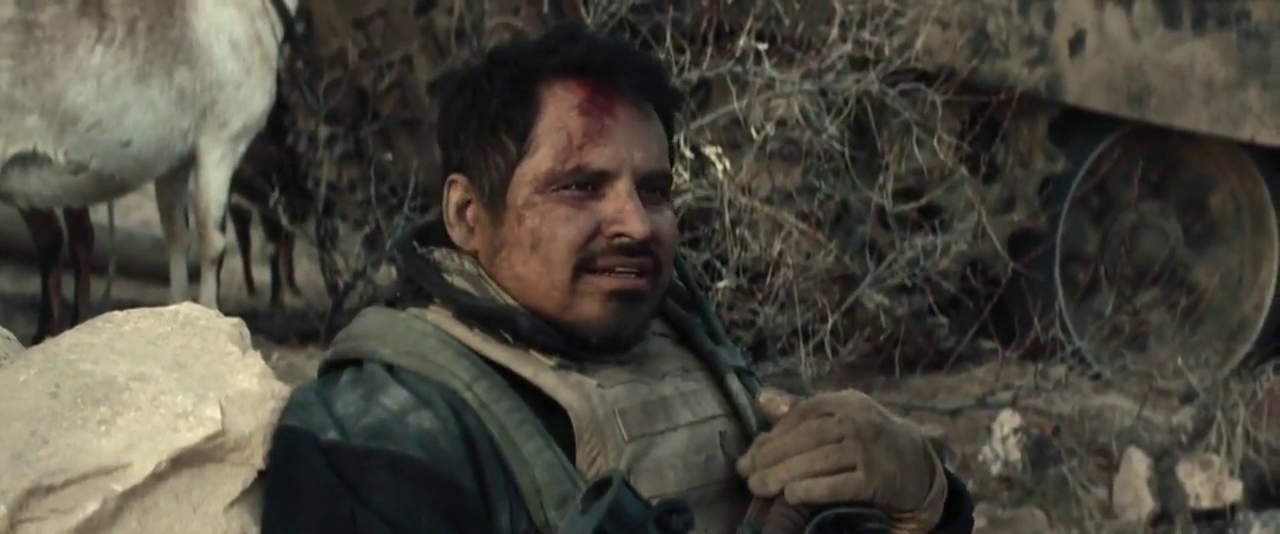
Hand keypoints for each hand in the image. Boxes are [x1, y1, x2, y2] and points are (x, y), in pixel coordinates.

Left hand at [736, 388, 947, 533]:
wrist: (916, 464)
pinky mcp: (877, 479)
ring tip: (759, 487)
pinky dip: (814, 489)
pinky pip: (840, 484)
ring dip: (785, 474)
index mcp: (845, 402)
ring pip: (820, 461)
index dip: (775, 433)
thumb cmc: (866, 438)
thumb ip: (799, 409)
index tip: (751, 453)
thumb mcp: (839, 416)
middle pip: (808, 437)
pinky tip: (792, 495)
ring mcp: (869, 450)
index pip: (803, 412)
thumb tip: (759, 397)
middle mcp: (858, 421)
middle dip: (773, 456)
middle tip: (747, 474)